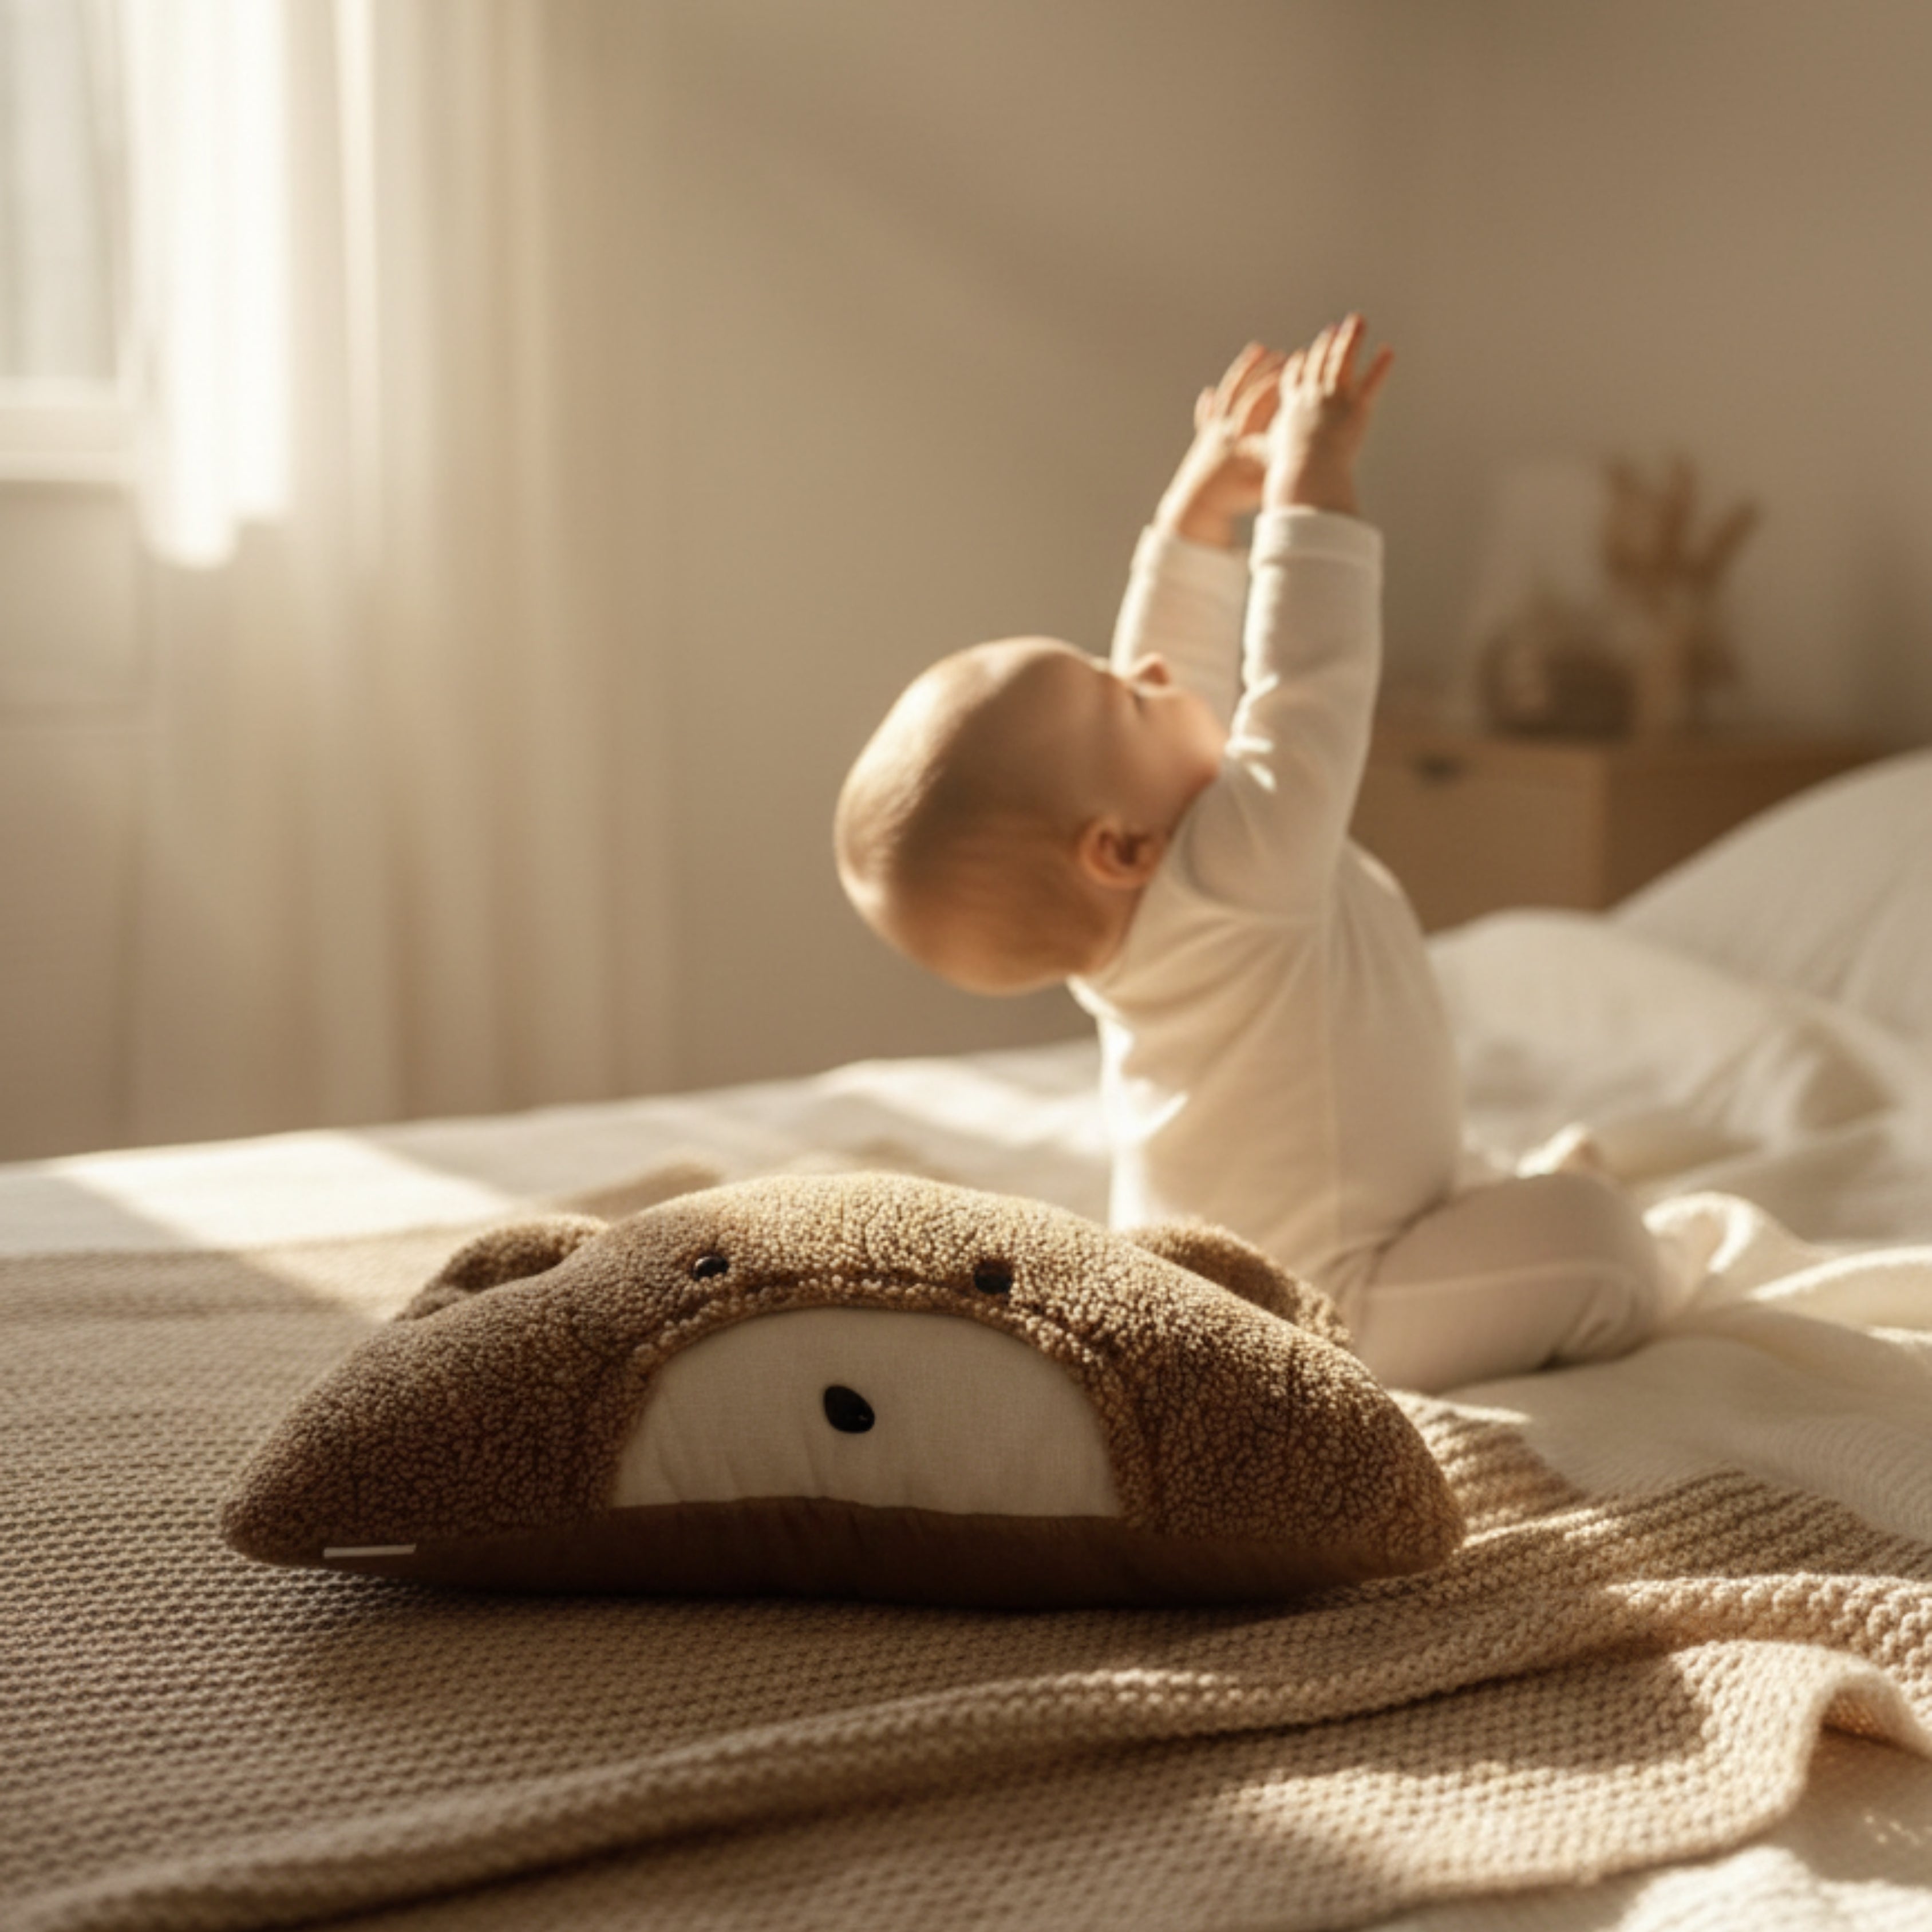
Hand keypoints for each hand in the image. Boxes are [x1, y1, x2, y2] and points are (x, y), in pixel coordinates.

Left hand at [1153, 342, 1286, 548]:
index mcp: (1243, 437)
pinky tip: (1210, 394)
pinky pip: (1206, 417)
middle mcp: (1226, 429)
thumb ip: (1280, 462)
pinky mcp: (1203, 440)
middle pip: (1246, 392)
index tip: (1294, 372)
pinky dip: (1208, 406)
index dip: (1277, 385)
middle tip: (1282, 356)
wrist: (1197, 508)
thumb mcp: (1263, 481)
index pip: (1261, 403)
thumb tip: (1309, 453)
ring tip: (1258, 352)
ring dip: (1244, 373)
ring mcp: (1213, 432)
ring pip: (1228, 394)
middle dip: (1264, 372)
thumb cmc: (1235, 498)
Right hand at [1263, 315, 1393, 516]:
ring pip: (1343, 360)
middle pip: (1318, 363)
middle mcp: (1312, 396)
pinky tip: (1387, 351)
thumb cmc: (1287, 471)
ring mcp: (1335, 397)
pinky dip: (1380, 366)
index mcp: (1291, 407)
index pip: (1293, 380)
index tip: (1302, 355)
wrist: (1306, 470)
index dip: (1298, 366)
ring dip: (1351, 339)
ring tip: (1357, 322)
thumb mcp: (1270, 460)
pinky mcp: (1356, 406)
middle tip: (1332, 330)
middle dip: (1325, 345)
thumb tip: (1262, 477)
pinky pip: (1371, 381)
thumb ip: (1269, 459)